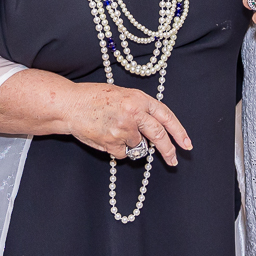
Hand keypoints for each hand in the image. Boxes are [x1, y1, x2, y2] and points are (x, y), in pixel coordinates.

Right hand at [64, 83, 190, 165]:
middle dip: (168, 150)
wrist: (69, 105)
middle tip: (173, 160)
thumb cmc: (93, 98)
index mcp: (139, 98)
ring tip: (112, 129)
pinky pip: (123, 153)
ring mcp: (124, 130)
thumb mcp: (122, 94)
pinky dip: (116, 149)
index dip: (178, 131)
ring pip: (138, 145)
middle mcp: (134, 113)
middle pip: (158, 135)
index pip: (166, 116)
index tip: (186, 144)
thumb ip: (140, 108)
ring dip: (129, 143)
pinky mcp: (113, 143)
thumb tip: (154, 129)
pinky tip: (104, 136)